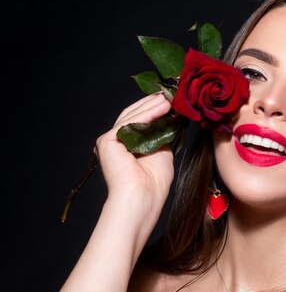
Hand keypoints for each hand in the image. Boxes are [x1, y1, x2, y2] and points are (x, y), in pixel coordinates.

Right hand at [95, 93, 174, 229]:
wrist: (143, 198)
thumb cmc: (154, 183)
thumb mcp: (162, 151)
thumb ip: (161, 134)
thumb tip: (170, 117)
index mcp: (126, 146)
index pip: (139, 121)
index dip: (154, 109)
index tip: (172, 99)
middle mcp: (115, 142)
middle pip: (134, 115)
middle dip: (152, 103)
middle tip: (170, 93)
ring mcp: (109, 141)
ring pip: (132, 117)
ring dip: (152, 105)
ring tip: (170, 98)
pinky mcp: (107, 141)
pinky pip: (129, 123)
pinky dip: (147, 114)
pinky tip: (162, 107)